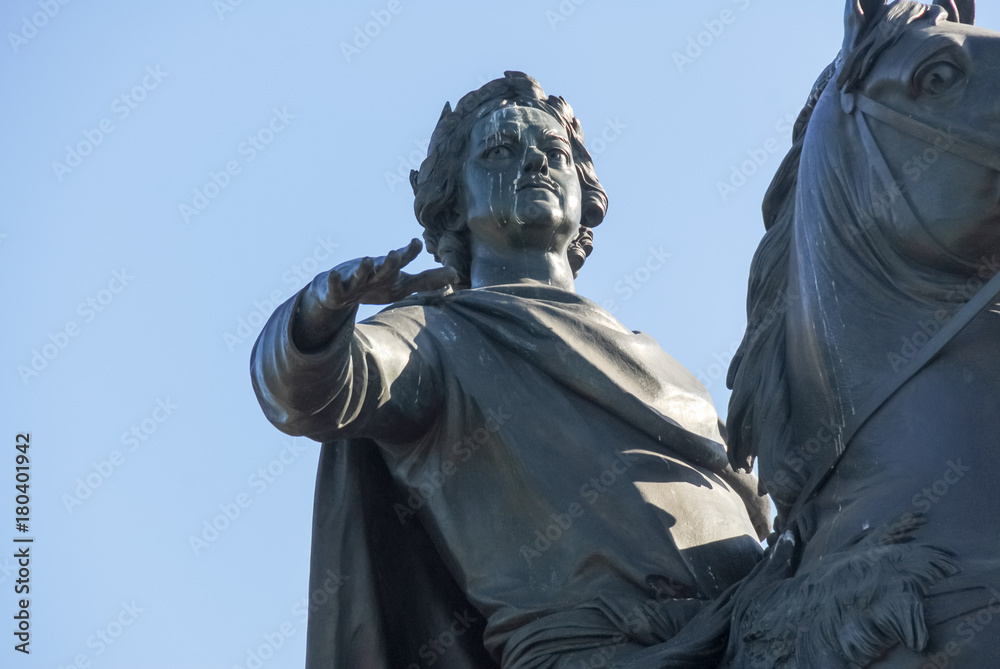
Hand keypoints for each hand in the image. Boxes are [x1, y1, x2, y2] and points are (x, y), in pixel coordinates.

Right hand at [315, 239, 457, 308]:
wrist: (338, 291)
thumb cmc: (376, 284)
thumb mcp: (402, 284)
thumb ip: (427, 280)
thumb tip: (455, 274)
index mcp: (389, 271)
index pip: (402, 260)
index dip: (409, 252)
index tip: (416, 242)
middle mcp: (373, 272)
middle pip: (385, 267)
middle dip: (391, 261)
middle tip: (396, 253)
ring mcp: (354, 280)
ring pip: (360, 274)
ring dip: (364, 267)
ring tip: (368, 259)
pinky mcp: (336, 290)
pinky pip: (335, 287)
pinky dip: (333, 281)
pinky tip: (331, 275)